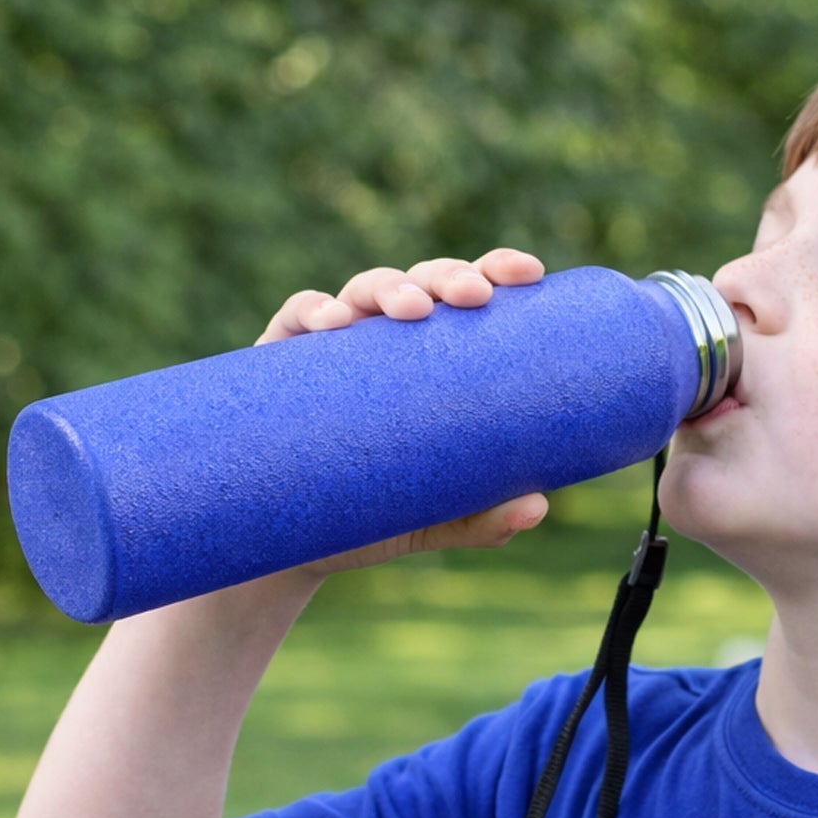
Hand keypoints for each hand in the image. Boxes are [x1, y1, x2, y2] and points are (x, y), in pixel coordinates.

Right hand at [256, 248, 549, 577]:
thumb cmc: (381, 513)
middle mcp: (388, 340)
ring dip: (391, 287)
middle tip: (474, 296)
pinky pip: (294, 319)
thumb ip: (486, 517)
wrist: (296, 546)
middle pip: (423, 281)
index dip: (497, 271)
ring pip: (364, 290)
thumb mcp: (438, 517)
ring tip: (412, 308)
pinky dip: (313, 310)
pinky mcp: (281, 361)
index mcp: (436, 356)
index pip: (469, 296)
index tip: (530, 273)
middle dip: (449, 276)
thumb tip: (537, 506)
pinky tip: (333, 323)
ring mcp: (335, 346)